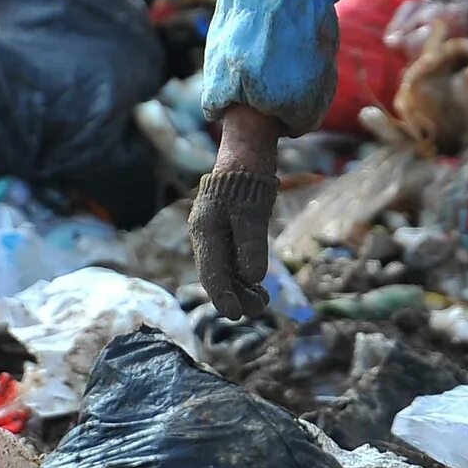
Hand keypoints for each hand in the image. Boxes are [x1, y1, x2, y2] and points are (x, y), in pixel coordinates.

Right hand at [189, 105, 281, 317]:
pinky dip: (242, 273)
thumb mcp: (254, 213)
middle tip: (261, 307)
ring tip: (264, 299)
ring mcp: (212, 232)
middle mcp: (203, 234)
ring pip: (223, 269)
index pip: (211, 273)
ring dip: (242, 287)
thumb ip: (251, 245)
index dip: (224, 297)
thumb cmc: (249, 181)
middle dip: (237, 295)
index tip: (239, 315)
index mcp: (205, 229)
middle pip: (216, 274)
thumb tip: (254, 278)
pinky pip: (228, 258)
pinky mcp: (223, 230)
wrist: (245, 153)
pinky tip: (257, 283)